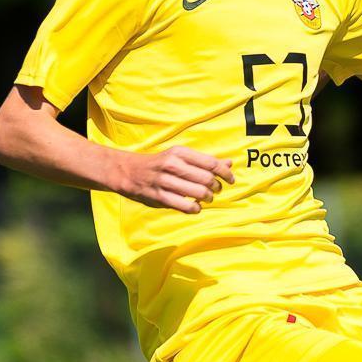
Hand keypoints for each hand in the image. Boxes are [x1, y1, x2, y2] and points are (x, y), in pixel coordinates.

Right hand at [115, 146, 234, 213]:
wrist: (130, 172)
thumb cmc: (161, 164)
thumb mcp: (181, 157)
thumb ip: (205, 161)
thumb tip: (230, 163)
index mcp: (180, 152)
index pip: (211, 163)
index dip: (225, 173)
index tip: (231, 180)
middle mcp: (173, 164)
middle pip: (207, 179)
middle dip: (217, 187)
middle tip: (216, 190)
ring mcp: (165, 181)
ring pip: (198, 193)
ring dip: (208, 198)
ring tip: (207, 198)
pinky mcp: (159, 197)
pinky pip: (185, 206)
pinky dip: (195, 208)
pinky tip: (196, 207)